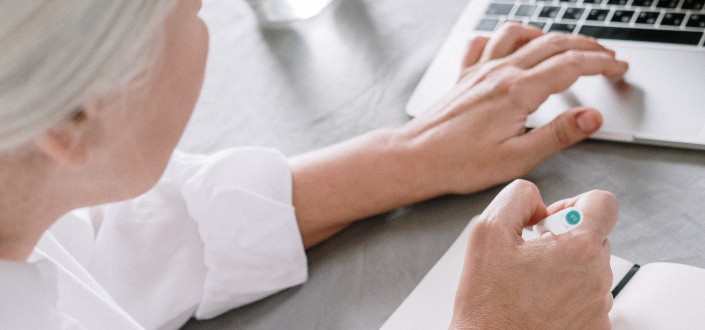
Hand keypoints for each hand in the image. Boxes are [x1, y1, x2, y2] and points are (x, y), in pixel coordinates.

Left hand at [396, 24, 628, 194]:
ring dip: (549, 35)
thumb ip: (558, 134)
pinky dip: (505, 37)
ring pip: (521, 35)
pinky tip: (511, 45)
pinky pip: (485, 42)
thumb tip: (592, 116)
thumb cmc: (460, 163)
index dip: (601, 64)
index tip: (619, 68)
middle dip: (586, 47)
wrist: (416, 158)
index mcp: (517, 91)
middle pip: (553, 44)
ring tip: (567, 45)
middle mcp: (499, 72)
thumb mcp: (518, 158)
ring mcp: (480, 70)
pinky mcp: (465, 76)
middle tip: (607, 57)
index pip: (571, 65)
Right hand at [450, 180, 617, 329]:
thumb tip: (536, 200)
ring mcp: (599, 308)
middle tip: (531, 256)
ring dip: (565, 269)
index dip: (575, 203)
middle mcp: (597, 279)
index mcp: (578, 249)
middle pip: (595, 237)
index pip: (604, 203)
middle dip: (564, 239)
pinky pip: (588, 299)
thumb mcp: (487, 232)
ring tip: (530, 284)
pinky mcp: (595, 329)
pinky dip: (567, 297)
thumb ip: (518, 198)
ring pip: (591, 269)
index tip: (551, 221)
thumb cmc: (487, 304)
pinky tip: (538, 305)